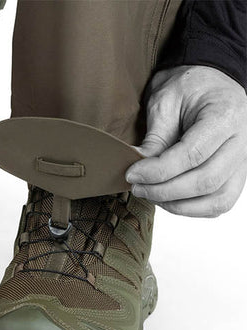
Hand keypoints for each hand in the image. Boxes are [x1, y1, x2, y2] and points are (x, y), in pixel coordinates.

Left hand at [126, 65, 246, 217]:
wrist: (209, 81)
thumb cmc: (189, 86)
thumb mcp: (165, 101)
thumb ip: (155, 138)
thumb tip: (137, 171)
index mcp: (225, 116)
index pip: (193, 155)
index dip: (158, 171)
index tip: (132, 174)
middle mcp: (242, 141)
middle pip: (206, 181)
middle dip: (164, 191)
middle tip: (137, 187)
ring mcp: (243, 161)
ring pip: (216, 199)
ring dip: (178, 204)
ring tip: (151, 195)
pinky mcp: (236, 174)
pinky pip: (220, 203)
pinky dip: (193, 209)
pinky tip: (169, 201)